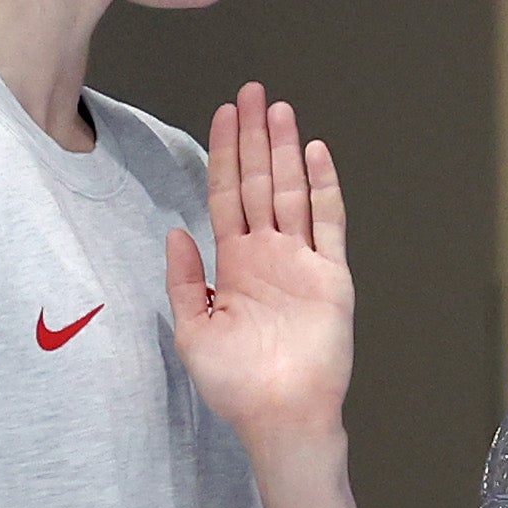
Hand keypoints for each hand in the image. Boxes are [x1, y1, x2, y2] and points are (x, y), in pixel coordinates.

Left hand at [167, 85, 352, 454]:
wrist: (278, 416)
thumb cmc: (234, 385)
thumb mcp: (190, 331)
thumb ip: (183, 280)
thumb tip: (176, 231)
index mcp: (234, 265)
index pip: (227, 195)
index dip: (225, 154)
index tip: (224, 114)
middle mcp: (268, 255)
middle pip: (259, 182)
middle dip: (253, 137)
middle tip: (252, 92)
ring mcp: (301, 262)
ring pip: (292, 192)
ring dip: (285, 150)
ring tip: (279, 109)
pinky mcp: (331, 277)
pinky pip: (328, 223)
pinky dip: (324, 187)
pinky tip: (315, 153)